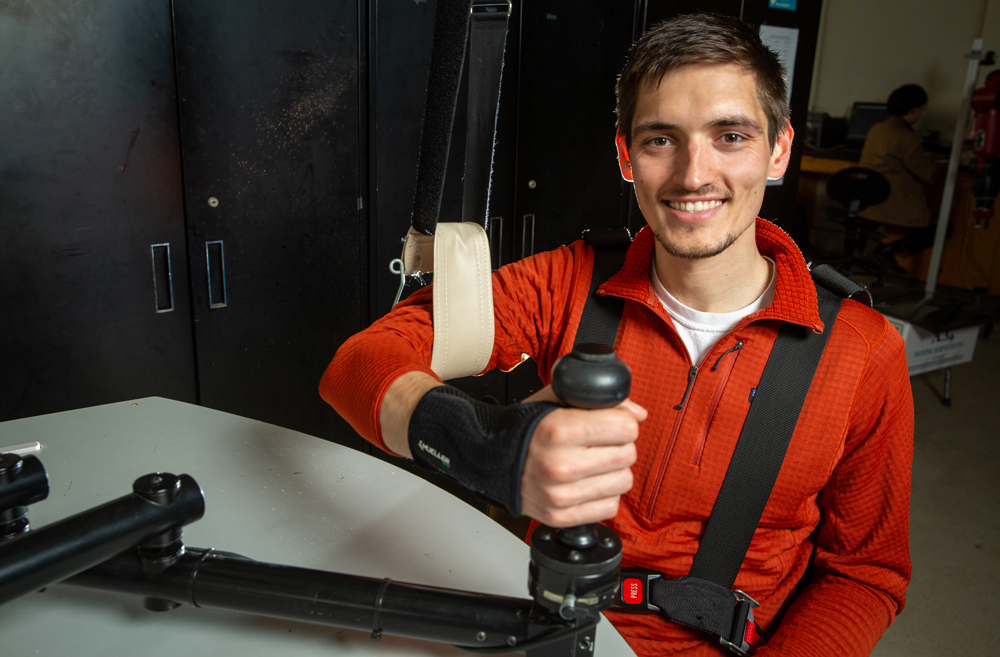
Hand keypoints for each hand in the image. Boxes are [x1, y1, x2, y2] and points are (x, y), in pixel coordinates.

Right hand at [520, 386, 645, 526]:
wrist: (490, 458)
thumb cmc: (525, 428)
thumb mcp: (556, 400)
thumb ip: (599, 400)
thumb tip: (638, 414)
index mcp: (560, 430)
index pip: (626, 427)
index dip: (622, 422)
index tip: (611, 423)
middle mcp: (560, 465)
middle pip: (628, 455)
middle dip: (619, 445)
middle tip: (599, 443)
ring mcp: (560, 495)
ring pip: (623, 482)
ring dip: (613, 472)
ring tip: (592, 463)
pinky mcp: (561, 516)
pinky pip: (610, 507)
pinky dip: (603, 494)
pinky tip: (585, 482)